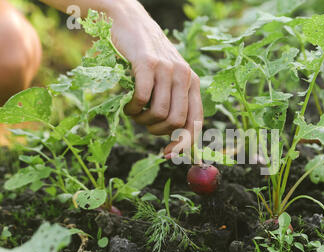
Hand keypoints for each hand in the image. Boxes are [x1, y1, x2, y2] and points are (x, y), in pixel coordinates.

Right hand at [107, 1, 202, 156]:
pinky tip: (128, 106)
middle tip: (145, 124)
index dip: (184, 143)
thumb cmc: (148, 60)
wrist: (131, 23)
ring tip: (135, 113)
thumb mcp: (167, 80)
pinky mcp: (147, 63)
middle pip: (176, 122)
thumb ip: (174, 103)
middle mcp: (185, 76)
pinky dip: (132, 109)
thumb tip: (174, 141)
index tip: (168, 155)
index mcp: (193, 83)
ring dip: (143, 121)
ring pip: (159, 113)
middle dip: (158, 131)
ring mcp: (167, 69)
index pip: (195, 121)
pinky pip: (142, 99)